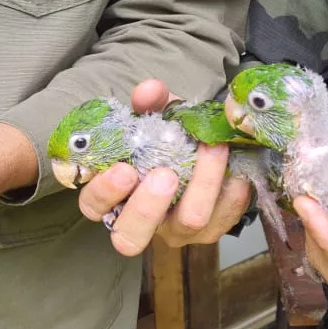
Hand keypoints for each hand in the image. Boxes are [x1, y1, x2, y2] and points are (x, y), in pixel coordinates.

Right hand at [77, 79, 252, 257]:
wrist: (203, 154)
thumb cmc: (165, 142)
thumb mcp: (154, 118)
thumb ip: (149, 103)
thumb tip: (150, 91)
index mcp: (115, 197)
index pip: (93, 206)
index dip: (105, 192)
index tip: (124, 169)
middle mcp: (142, 222)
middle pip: (131, 237)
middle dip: (148, 207)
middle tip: (165, 174)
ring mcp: (177, 230)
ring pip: (188, 223)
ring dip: (202, 183)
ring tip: (212, 147)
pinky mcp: (212, 230)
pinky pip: (224, 218)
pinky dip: (232, 189)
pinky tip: (234, 165)